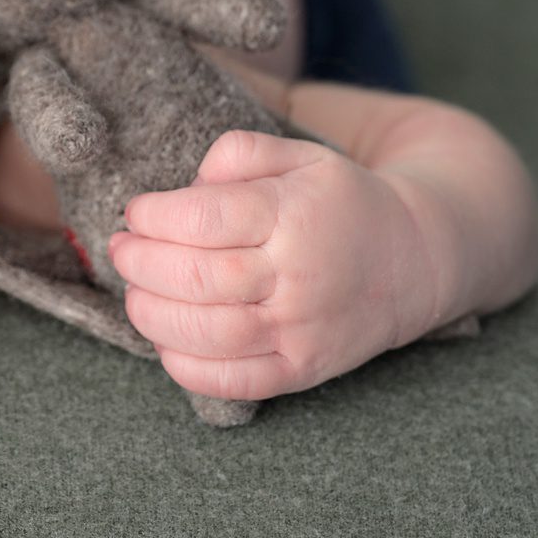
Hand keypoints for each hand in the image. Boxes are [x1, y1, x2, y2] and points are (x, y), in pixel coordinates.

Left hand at [106, 129, 442, 402]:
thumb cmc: (340, 203)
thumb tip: (186, 187)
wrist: (415, 260)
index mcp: (293, 216)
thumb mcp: (300, 155)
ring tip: (135, 292)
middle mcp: (297, 277)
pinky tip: (165, 340)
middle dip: (139, 264)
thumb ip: (238, 154)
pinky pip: (233, 382)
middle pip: (196, 279)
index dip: (151, 216)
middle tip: (122, 250)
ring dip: (150, 314)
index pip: (200, 219)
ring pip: (206, 333)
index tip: (136, 212)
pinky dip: (184, 366)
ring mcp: (300, 330)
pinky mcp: (301, 370)